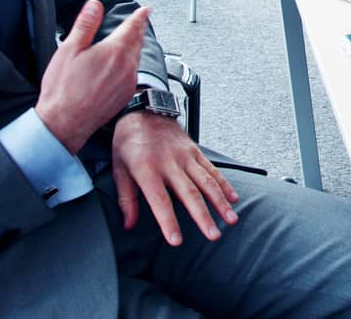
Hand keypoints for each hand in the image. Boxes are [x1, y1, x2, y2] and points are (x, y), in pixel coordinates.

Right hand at [36, 0, 148, 153]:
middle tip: (139, 21)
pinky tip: (122, 64)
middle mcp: (127, 66)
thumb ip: (86, 24)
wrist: (64, 124)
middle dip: (138, 29)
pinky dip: (130, 63)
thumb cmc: (63, 90)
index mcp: (115, 51)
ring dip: (134, 46)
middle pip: (137, 41)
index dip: (139, 16)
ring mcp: (128, 83)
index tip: (145, 10)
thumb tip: (95, 6)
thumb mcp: (69, 49)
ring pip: (136, 58)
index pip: (133, 26)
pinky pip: (133, 73)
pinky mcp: (125, 95)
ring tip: (130, 40)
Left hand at [112, 109, 240, 245]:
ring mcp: (185, 156)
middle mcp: (169, 163)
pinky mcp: (195, 151)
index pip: (160, 200)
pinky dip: (224, 184)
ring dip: (220, 202)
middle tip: (213, 236)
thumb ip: (126, 199)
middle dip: (203, 217)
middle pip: (189, 193)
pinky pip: (211, 169)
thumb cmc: (128, 141)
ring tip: (231, 220)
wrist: (143, 110)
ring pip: (206, 181)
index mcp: (147, 169)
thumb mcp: (118, 169)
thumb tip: (129, 225)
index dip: (168, 221)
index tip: (176, 240)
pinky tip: (233, 198)